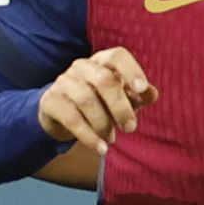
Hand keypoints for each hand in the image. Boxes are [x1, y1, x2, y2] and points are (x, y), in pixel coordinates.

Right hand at [38, 48, 156, 152]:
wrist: (61, 116)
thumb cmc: (99, 103)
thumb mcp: (121, 99)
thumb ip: (138, 96)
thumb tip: (152, 93)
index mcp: (102, 61)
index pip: (117, 56)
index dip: (132, 70)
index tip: (143, 89)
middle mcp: (82, 66)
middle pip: (104, 80)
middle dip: (121, 106)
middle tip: (130, 128)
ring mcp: (64, 82)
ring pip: (87, 99)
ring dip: (104, 123)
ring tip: (112, 138)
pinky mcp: (51, 100)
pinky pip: (71, 118)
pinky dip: (88, 136)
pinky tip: (101, 148)